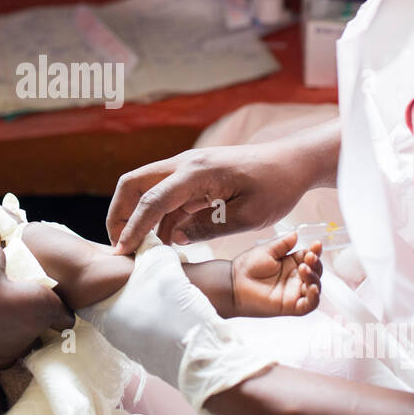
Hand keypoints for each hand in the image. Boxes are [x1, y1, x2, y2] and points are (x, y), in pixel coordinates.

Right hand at [0, 224, 72, 369]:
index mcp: (41, 306)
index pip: (65, 314)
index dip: (57, 304)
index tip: (47, 296)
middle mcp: (32, 333)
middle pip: (41, 326)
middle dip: (31, 314)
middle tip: (14, 299)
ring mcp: (12, 352)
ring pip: (20, 340)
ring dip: (12, 328)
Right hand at [106, 138, 312, 254]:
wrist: (293, 162)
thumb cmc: (276, 188)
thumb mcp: (247, 216)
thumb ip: (207, 228)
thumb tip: (173, 238)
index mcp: (196, 173)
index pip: (151, 200)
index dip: (133, 228)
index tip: (122, 252)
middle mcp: (185, 165)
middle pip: (134, 184)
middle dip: (120, 214)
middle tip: (120, 245)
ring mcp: (188, 168)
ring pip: (146, 188)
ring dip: (138, 216)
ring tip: (140, 250)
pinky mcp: (194, 176)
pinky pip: (166, 195)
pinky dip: (158, 216)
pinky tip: (164, 241)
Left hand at [230, 233, 322, 316]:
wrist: (234, 283)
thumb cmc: (247, 268)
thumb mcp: (267, 251)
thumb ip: (282, 244)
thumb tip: (296, 234)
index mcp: (291, 264)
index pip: (309, 257)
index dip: (315, 251)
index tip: (316, 244)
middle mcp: (295, 278)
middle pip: (316, 271)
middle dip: (316, 263)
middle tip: (309, 257)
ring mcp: (294, 293)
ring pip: (315, 287)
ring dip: (314, 277)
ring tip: (304, 268)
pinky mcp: (291, 306)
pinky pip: (309, 305)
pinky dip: (314, 297)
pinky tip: (312, 287)